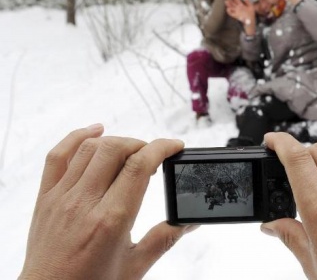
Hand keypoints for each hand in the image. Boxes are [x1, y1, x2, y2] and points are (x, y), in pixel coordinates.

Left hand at [19, 124, 198, 279]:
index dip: (162, 147)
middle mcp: (84, 203)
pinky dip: (77, 136)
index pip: (139, 166)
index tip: (175, 146)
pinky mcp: (45, 197)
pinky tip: (95, 131)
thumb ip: (164, 239)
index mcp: (111, 220)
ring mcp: (62, 197)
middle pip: (115, 149)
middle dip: (141, 144)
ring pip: (90, 148)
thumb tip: (190, 221)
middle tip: (154, 155)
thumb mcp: (135, 265)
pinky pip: (57, 155)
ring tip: (131, 150)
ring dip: (116, 141)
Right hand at [225, 0, 255, 34]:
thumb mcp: (251, 6)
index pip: (237, 0)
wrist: (251, 21)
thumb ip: (248, 1)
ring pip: (231, 7)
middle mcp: (238, 8)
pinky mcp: (236, 16)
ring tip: (226, 1)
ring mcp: (236, 12)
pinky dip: (229, 12)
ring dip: (228, 4)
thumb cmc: (251, 14)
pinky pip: (231, 14)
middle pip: (232, 3)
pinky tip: (228, 9)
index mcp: (241, 5)